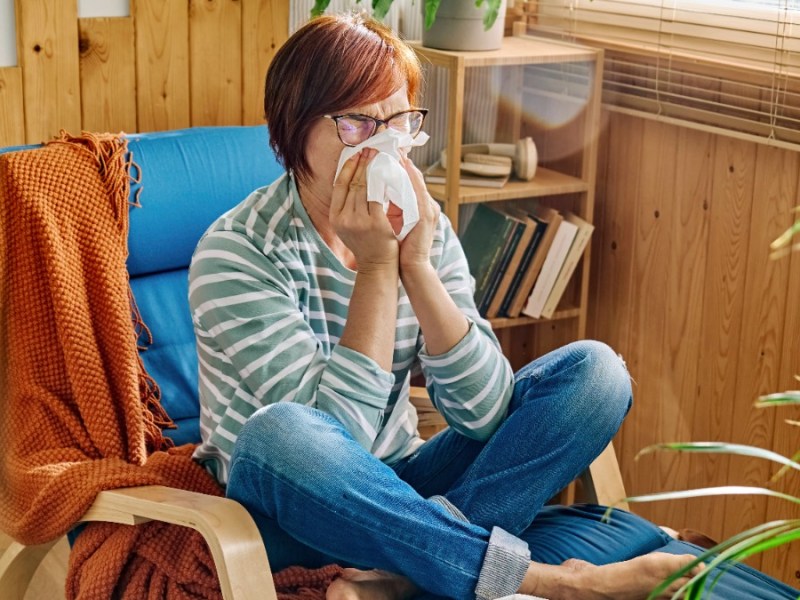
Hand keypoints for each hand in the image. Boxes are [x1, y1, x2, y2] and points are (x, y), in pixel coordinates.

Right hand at [330, 148, 398, 271]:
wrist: (378, 266)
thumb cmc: (366, 245)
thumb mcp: (349, 226)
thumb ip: (348, 207)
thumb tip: (352, 180)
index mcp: (335, 217)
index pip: (339, 185)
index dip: (348, 166)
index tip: (356, 153)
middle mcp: (344, 218)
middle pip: (353, 183)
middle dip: (362, 163)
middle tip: (370, 149)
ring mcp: (359, 221)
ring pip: (365, 186)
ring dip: (372, 168)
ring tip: (379, 156)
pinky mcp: (375, 223)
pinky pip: (378, 196)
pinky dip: (383, 182)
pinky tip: (389, 172)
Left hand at [397, 154, 439, 274]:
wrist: (412, 266)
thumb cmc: (402, 246)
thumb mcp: (397, 222)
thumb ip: (393, 206)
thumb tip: (377, 190)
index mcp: (421, 205)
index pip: (410, 179)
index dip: (400, 164)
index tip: (387, 152)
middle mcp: (427, 204)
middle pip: (414, 175)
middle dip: (400, 160)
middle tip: (387, 145)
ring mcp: (429, 208)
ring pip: (416, 180)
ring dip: (403, 164)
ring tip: (391, 152)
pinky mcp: (426, 215)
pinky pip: (417, 191)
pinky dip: (409, 178)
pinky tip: (399, 168)